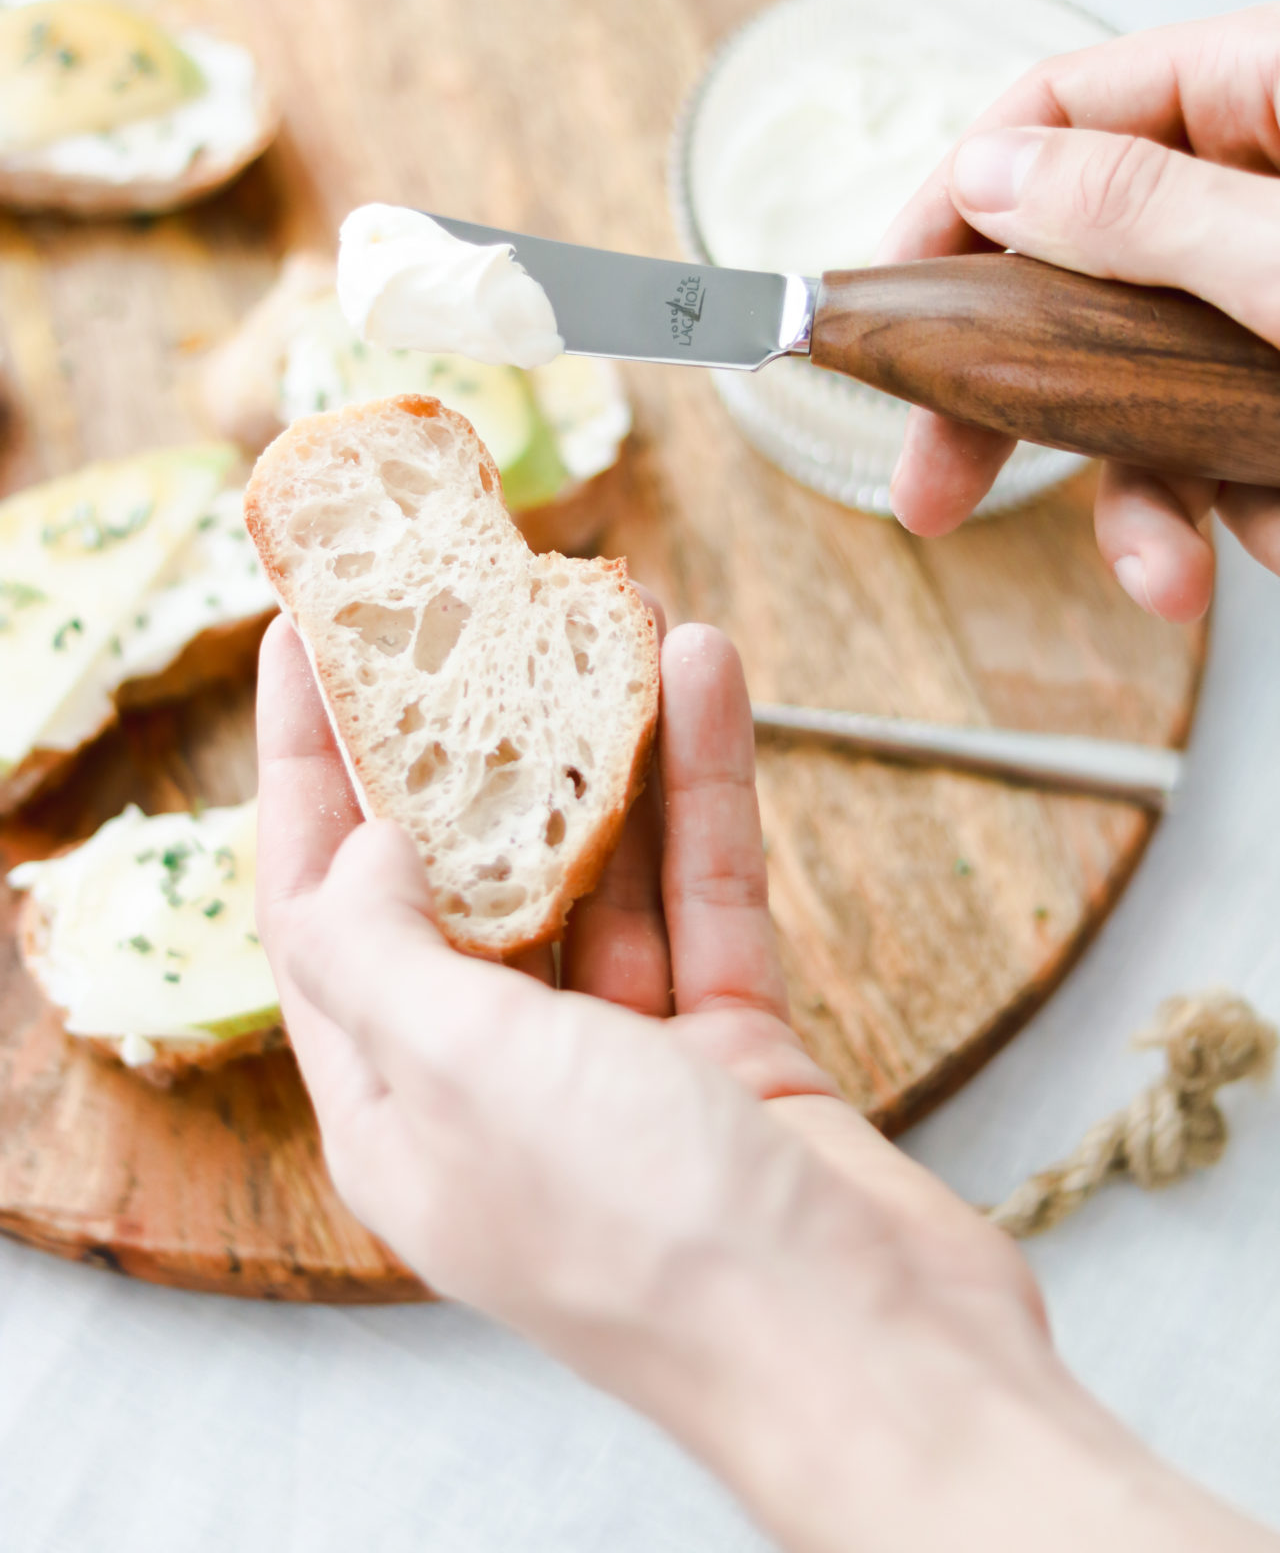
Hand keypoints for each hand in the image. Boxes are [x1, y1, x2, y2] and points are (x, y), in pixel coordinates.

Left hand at [255, 613, 1267, 1552]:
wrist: (874, 1358)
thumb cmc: (648, 1238)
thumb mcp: (467, 1079)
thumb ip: (383, 954)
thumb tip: (351, 849)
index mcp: (403, 1112)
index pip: (321, 916)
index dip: (303, 776)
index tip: (300, 647)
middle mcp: (501, 1087)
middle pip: (458, 881)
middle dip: (458, 746)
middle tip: (459, 616)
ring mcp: (623, 1069)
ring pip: (598, 873)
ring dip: (605, 750)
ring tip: (611, 619)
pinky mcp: (731, 1051)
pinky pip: (702, 897)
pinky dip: (702, 797)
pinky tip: (706, 688)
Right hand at [883, 5, 1279, 622]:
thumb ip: (1141, 210)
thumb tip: (986, 176)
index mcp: (1264, 95)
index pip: (1059, 115)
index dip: (955, 205)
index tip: (877, 306)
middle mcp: (1262, 189)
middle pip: (1080, 272)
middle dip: (1016, 402)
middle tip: (931, 494)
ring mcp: (1279, 290)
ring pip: (1156, 380)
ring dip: (1151, 497)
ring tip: (1168, 579)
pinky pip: (1235, 434)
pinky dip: (1244, 504)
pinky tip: (1279, 535)